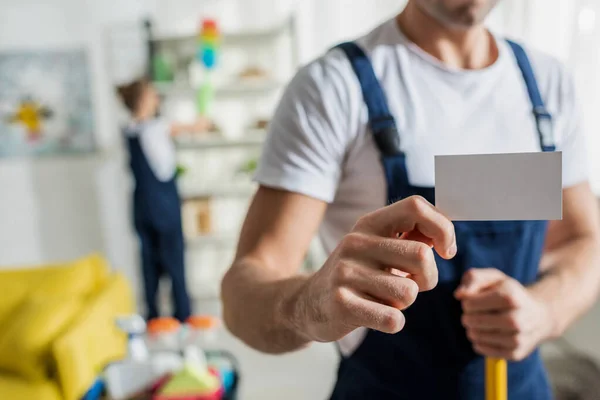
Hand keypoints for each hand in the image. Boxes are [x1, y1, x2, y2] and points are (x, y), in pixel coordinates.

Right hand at [294, 196, 456, 342]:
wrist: (307, 303)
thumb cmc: (356, 275)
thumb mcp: (376, 246)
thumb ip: (409, 237)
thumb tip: (445, 235)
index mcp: (369, 224)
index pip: (416, 207)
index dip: (443, 228)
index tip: (445, 251)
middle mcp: (356, 243)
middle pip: (422, 255)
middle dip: (427, 278)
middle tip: (411, 284)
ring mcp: (346, 273)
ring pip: (409, 292)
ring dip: (405, 302)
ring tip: (383, 298)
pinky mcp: (342, 304)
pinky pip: (392, 319)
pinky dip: (393, 322)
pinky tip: (376, 316)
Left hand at [455, 269, 553, 360]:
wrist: (540, 315)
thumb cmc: (509, 293)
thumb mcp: (493, 278)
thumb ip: (473, 278)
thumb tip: (459, 294)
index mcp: (510, 296)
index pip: (471, 303)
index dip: (466, 303)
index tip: (472, 302)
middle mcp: (517, 318)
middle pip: (474, 321)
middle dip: (467, 318)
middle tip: (471, 315)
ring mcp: (518, 337)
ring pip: (478, 336)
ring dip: (471, 331)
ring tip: (476, 325)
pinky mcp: (517, 353)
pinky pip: (486, 351)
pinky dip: (479, 344)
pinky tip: (483, 336)